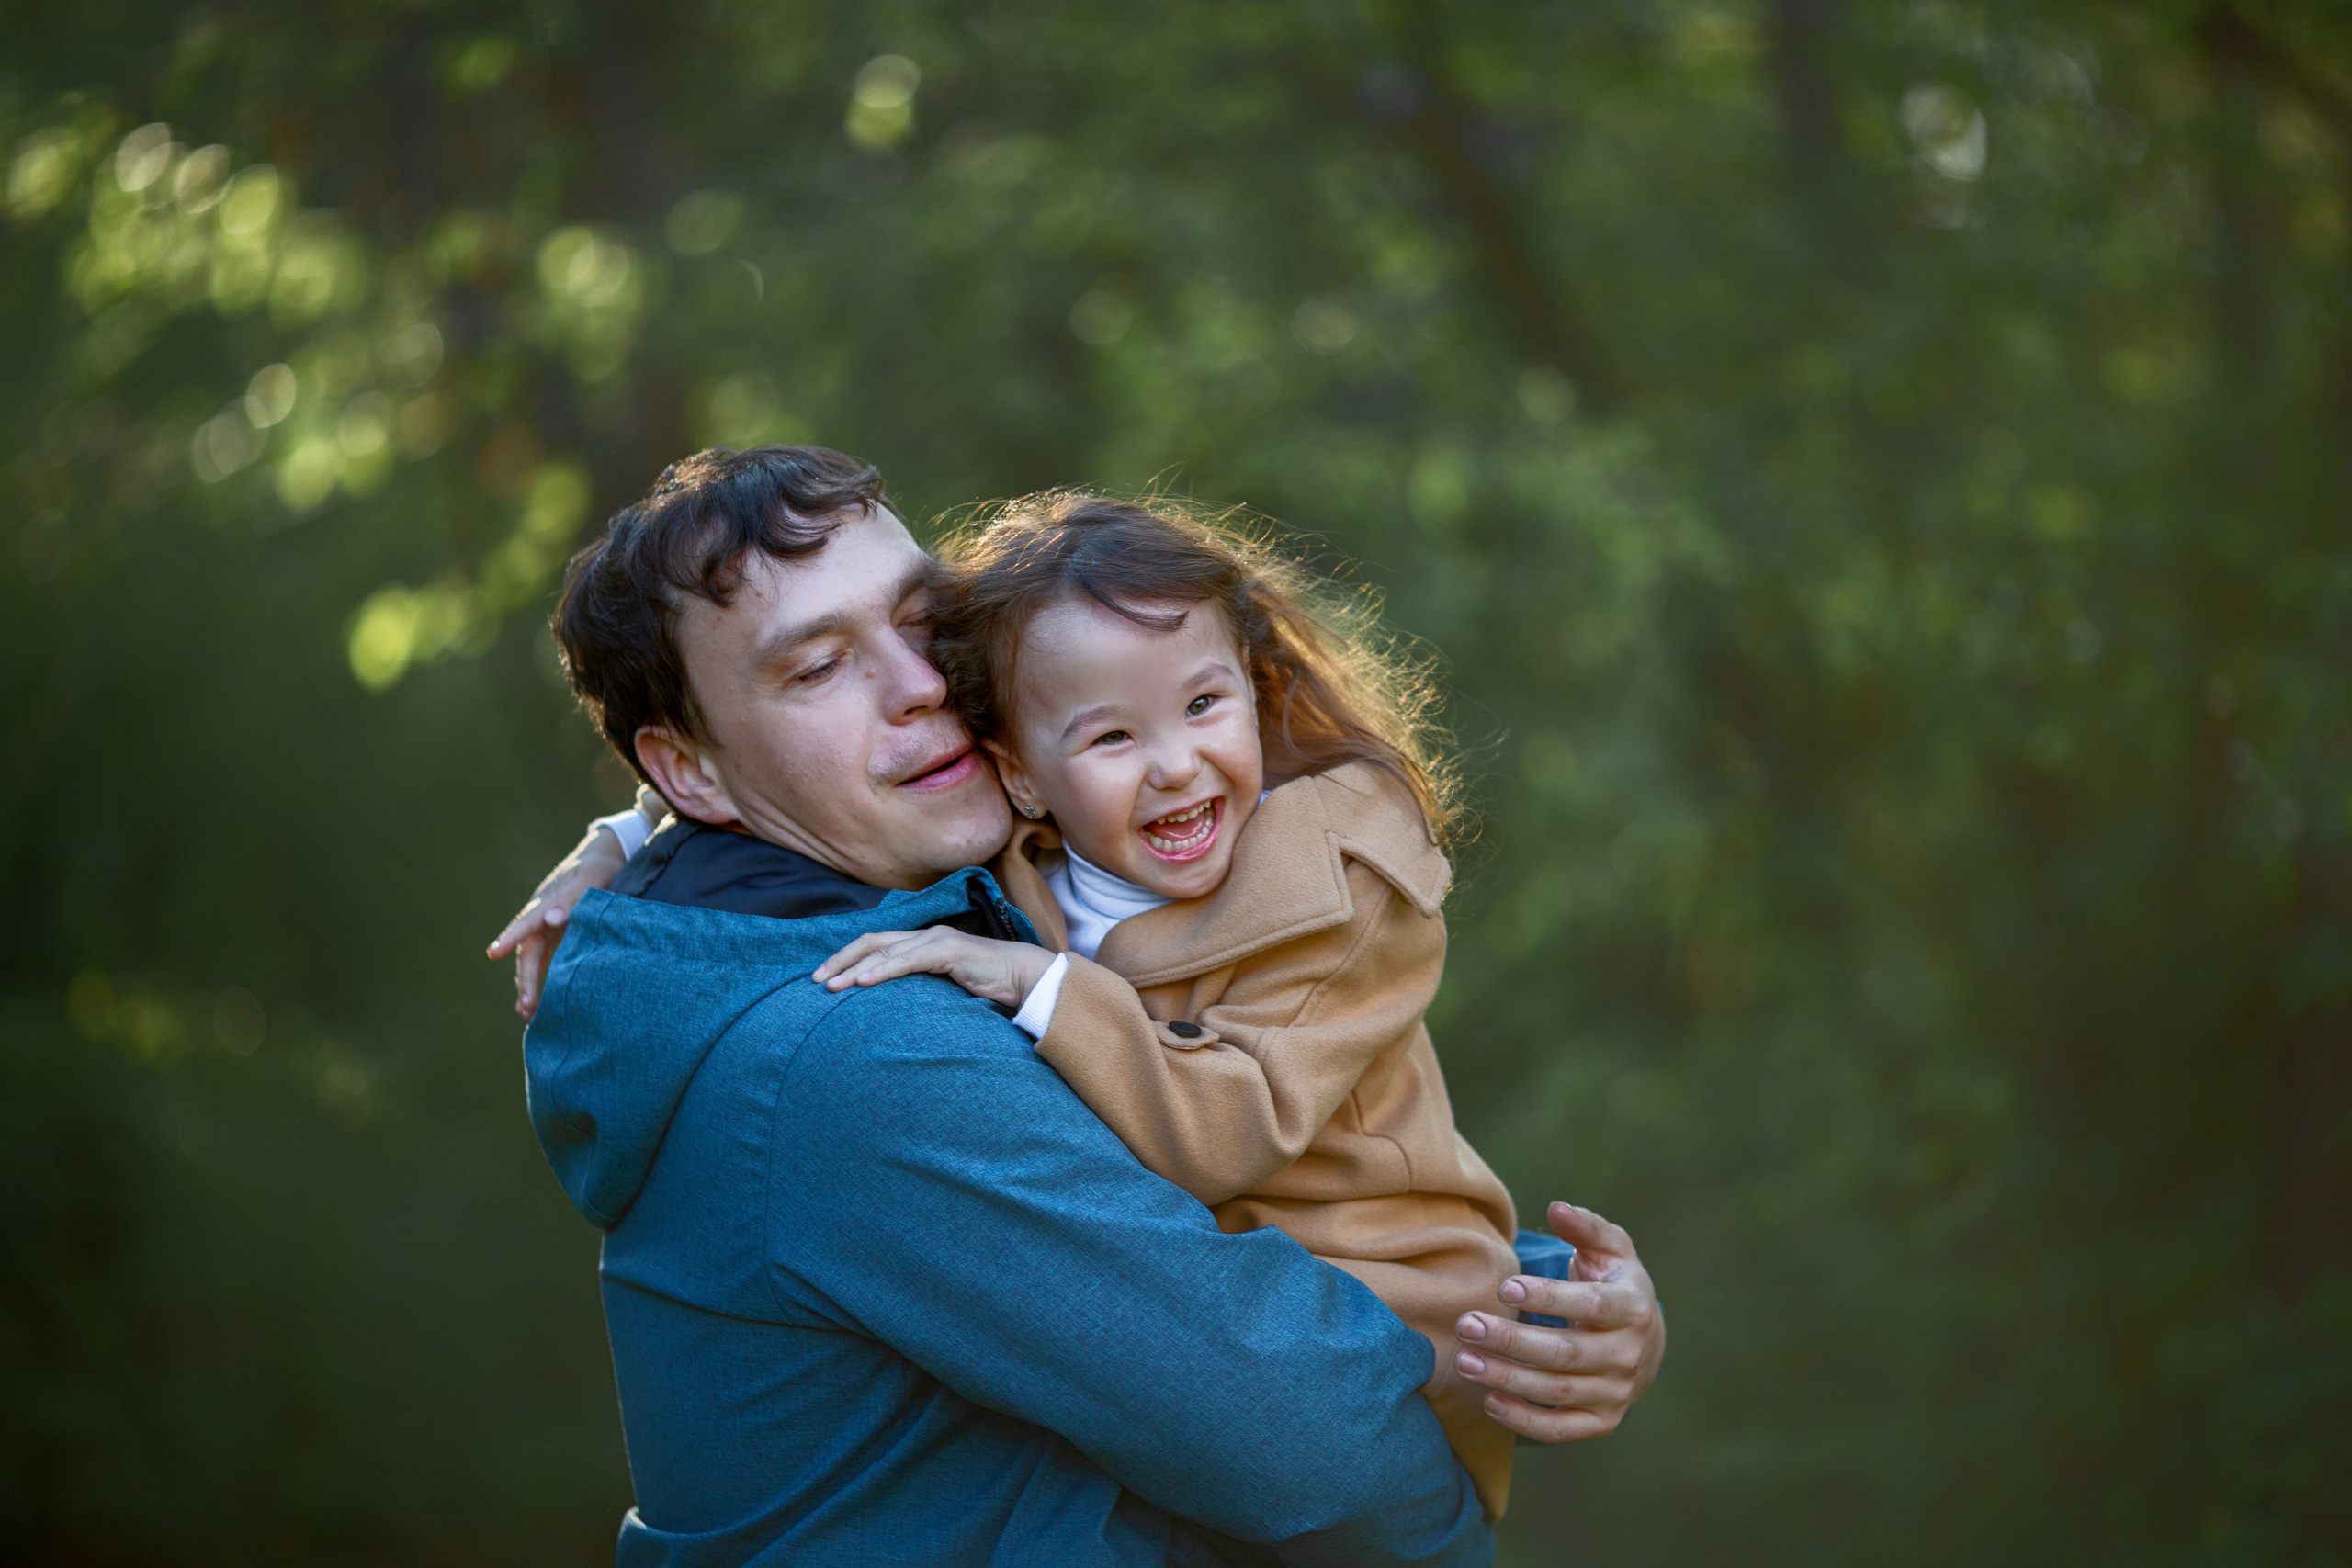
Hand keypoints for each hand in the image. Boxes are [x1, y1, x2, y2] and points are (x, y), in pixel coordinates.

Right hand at [485, 824, 631, 1019]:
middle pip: (528, 949)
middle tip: (525, 1006)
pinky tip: (536, 1004)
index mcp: (548, 900)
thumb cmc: (599, 867)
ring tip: (527, 1014)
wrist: (604, 858)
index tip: (494, 953)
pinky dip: (539, 979)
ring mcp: (546, 927)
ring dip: (528, 984)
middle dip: (525, 978)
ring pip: (532, 959)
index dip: (511, 937)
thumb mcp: (591, 877)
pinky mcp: (555, 936)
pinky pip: (543, 960)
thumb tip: (553, 920)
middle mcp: (542, 916)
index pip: (527, 921)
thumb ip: (573, 898)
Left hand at [813, 927, 1053, 1009]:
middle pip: (871, 941)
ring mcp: (937, 940)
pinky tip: (864, 982)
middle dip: (840, 960)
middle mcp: (926, 935)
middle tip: (814, 981)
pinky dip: (883, 970)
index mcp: (922, 942)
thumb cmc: (988, 987)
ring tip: (830, 986)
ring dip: (854, 968)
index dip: (846, 958)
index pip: (875, 943)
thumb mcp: (944, 989)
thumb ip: (920, 990)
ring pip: (885, 949)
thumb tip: (892, 1011)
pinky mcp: (949, 950)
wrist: (1025, 979)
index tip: (821, 978)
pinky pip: (908, 959)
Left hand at [1450, 1201, 1665, 1442]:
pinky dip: (1523, 1421)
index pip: (1593, 1306)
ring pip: (1557, 1392)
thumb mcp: (1610, 1249)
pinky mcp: (1601, 1422)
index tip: (1505, 1286)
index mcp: (1635, 1308)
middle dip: (1512, 1341)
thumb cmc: (1615, 1284)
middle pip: (1566, 1353)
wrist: (1645, 1342)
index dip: (1550, 1298)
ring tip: (1465, 1359)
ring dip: (1507, 1379)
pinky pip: (1560, 1429)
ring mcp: (1616, 1393)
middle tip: (1467, 1325)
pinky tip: (1489, 1401)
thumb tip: (1557, 1208)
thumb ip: (1585, 1227)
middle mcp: (1629, 1356)